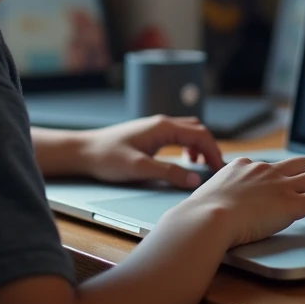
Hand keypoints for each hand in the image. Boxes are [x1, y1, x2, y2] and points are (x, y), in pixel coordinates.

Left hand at [77, 115, 224, 189]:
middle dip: (210, 148)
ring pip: (188, 132)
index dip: (214, 151)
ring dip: (199, 147)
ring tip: (202, 166)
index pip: (200, 134)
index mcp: (162, 127)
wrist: (83, 151)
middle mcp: (161, 123)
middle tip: (215, 170)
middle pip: (197, 130)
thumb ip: (168, 174)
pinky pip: (177, 136)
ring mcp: (155, 128)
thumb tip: (195, 180)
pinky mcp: (149, 135)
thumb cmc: (107, 158)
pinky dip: (187, 146)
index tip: (221, 169)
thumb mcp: (139, 169)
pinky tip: (184, 160)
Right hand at [170, 156, 304, 247]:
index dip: (283, 179)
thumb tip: (204, 211)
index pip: (271, 166)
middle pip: (303, 162)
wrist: (205, 219)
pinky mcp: (292, 203)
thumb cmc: (199, 216)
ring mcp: (280, 185)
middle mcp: (265, 170)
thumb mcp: (206, 199)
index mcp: (243, 166)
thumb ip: (213, 199)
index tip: (286, 191)